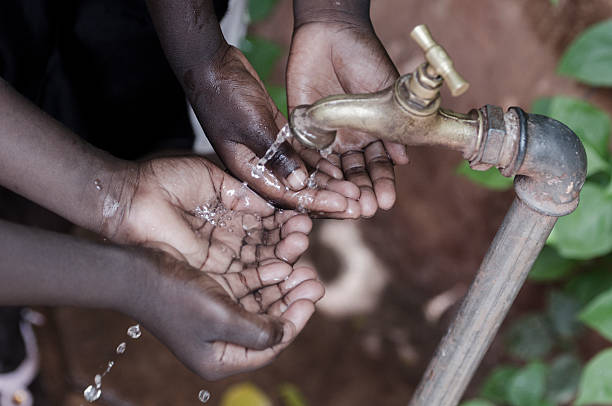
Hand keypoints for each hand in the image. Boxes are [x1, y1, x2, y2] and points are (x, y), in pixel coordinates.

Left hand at [110, 156, 314, 268]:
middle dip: (289, 238)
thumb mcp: (213, 179)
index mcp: (230, 211)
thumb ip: (244, 192)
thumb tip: (273, 203)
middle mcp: (229, 236)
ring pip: (260, 260)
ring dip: (282, 254)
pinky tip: (284, 265)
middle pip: (267, 242)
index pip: (266, 220)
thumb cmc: (166, 181)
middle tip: (305, 230)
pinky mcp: (210, 272)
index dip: (285, 219)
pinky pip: (243, 275)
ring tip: (300, 243)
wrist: (133, 198)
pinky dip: (265, 272)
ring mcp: (220, 255)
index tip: (304, 213)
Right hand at [134, 248, 322, 379]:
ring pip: (261, 303)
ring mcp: (218, 316)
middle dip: (292, 301)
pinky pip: (248, 287)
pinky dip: (264, 276)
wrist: (133, 269)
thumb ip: (257, 331)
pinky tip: (281, 262)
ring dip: (282, 286)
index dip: (294, 323)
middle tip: (314, 280)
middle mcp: (221, 341)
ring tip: (304, 269)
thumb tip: (284, 333)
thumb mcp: (219, 317)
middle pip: (269, 323)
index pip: (269, 346)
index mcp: (220, 358)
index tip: (311, 298)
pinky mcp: (214, 293)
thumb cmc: (173, 296)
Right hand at [186, 46, 360, 217]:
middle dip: (327, 198)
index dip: (316, 202)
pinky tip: (341, 168)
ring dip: (327, 182)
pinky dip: (319, 162)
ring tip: (355, 190)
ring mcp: (267, 151)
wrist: (211, 64)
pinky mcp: (275, 135)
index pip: (285, 195)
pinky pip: (301, 155)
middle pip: (296, 190)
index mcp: (247, 171)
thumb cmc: (224, 94)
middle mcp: (258, 166)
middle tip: (357, 204)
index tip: (344, 205)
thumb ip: (276, 155)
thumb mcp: (252, 126)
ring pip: (301, 174)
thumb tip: (300, 184)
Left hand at [287, 20, 409, 216]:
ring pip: (330, 169)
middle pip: (353, 173)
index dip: (381, 183)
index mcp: (372, 133)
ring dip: (337, 188)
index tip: (386, 201)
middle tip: (365, 210)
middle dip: (360, 192)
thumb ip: (391, 127)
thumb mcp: (385, 93)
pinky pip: (304, 153)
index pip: (377, 165)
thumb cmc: (365, 59)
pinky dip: (309, 169)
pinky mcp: (301, 126)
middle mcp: (348, 139)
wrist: (333, 33)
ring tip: (343, 205)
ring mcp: (325, 135)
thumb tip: (404, 159)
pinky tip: (316, 184)